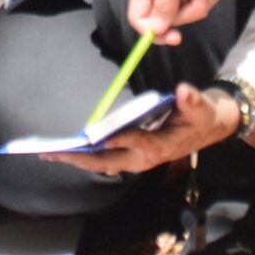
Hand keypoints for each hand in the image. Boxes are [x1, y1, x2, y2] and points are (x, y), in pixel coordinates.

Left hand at [47, 82, 242, 177]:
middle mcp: (143, 158)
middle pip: (107, 161)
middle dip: (79, 158)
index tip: (92, 139)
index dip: (113, 141)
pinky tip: (66, 153)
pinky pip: (104, 160)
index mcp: (159, 146)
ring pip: (101, 163)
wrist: (206, 129)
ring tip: (48, 154)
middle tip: (51, 153)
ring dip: (76, 159)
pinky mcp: (131, 157)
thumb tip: (185, 90)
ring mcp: (136, 160)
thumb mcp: (200, 107)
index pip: (133, 142)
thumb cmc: (200, 117)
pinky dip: (84, 157)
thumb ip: (191, 100)